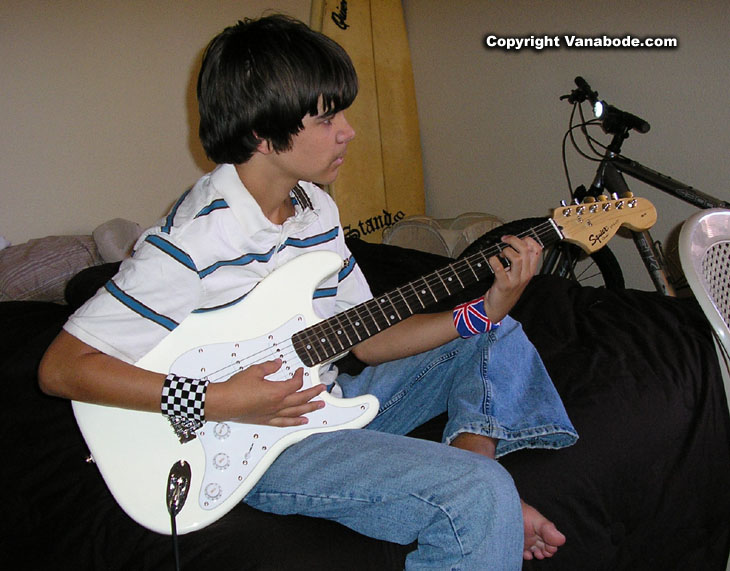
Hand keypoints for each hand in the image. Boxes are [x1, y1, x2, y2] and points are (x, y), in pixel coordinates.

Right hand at [205, 359, 325, 425]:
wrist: (223, 403)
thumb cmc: (236, 388)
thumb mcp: (254, 371)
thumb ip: (269, 367)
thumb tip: (278, 363)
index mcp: (277, 391)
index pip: (295, 384)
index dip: (299, 376)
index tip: (299, 371)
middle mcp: (277, 404)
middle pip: (301, 399)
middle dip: (313, 393)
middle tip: (322, 390)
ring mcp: (272, 414)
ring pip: (296, 412)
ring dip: (310, 408)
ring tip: (320, 406)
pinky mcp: (266, 420)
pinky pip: (285, 422)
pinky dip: (295, 421)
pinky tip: (302, 421)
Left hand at [483, 235, 541, 322]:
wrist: (499, 306)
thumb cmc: (508, 288)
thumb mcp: (519, 274)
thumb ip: (521, 260)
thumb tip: (517, 242)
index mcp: (531, 270)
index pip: (537, 249)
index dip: (527, 239)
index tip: (517, 238)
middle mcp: (525, 274)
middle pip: (526, 250)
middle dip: (514, 240)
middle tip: (504, 240)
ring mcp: (516, 280)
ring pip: (517, 258)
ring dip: (506, 251)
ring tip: (501, 254)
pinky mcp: (504, 285)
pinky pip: (500, 269)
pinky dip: (494, 261)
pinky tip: (492, 260)